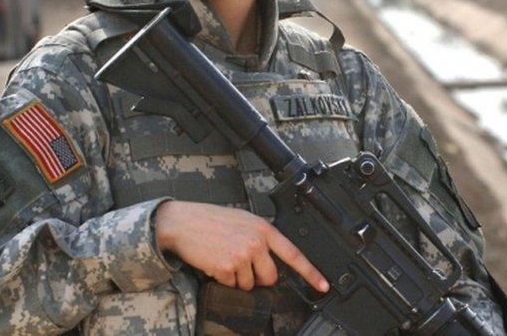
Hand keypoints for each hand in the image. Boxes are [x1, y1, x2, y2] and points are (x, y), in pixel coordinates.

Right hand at [154, 201, 328, 292]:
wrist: (182, 223)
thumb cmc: (210, 220)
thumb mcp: (243, 220)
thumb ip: (260, 237)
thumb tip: (270, 259)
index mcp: (263, 228)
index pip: (293, 254)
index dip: (311, 272)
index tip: (323, 285)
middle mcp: (256, 242)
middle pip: (271, 277)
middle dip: (258, 278)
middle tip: (242, 264)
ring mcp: (242, 255)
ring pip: (249, 285)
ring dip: (237, 278)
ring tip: (224, 258)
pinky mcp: (226, 268)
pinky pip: (232, 285)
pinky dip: (223, 279)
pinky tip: (215, 262)